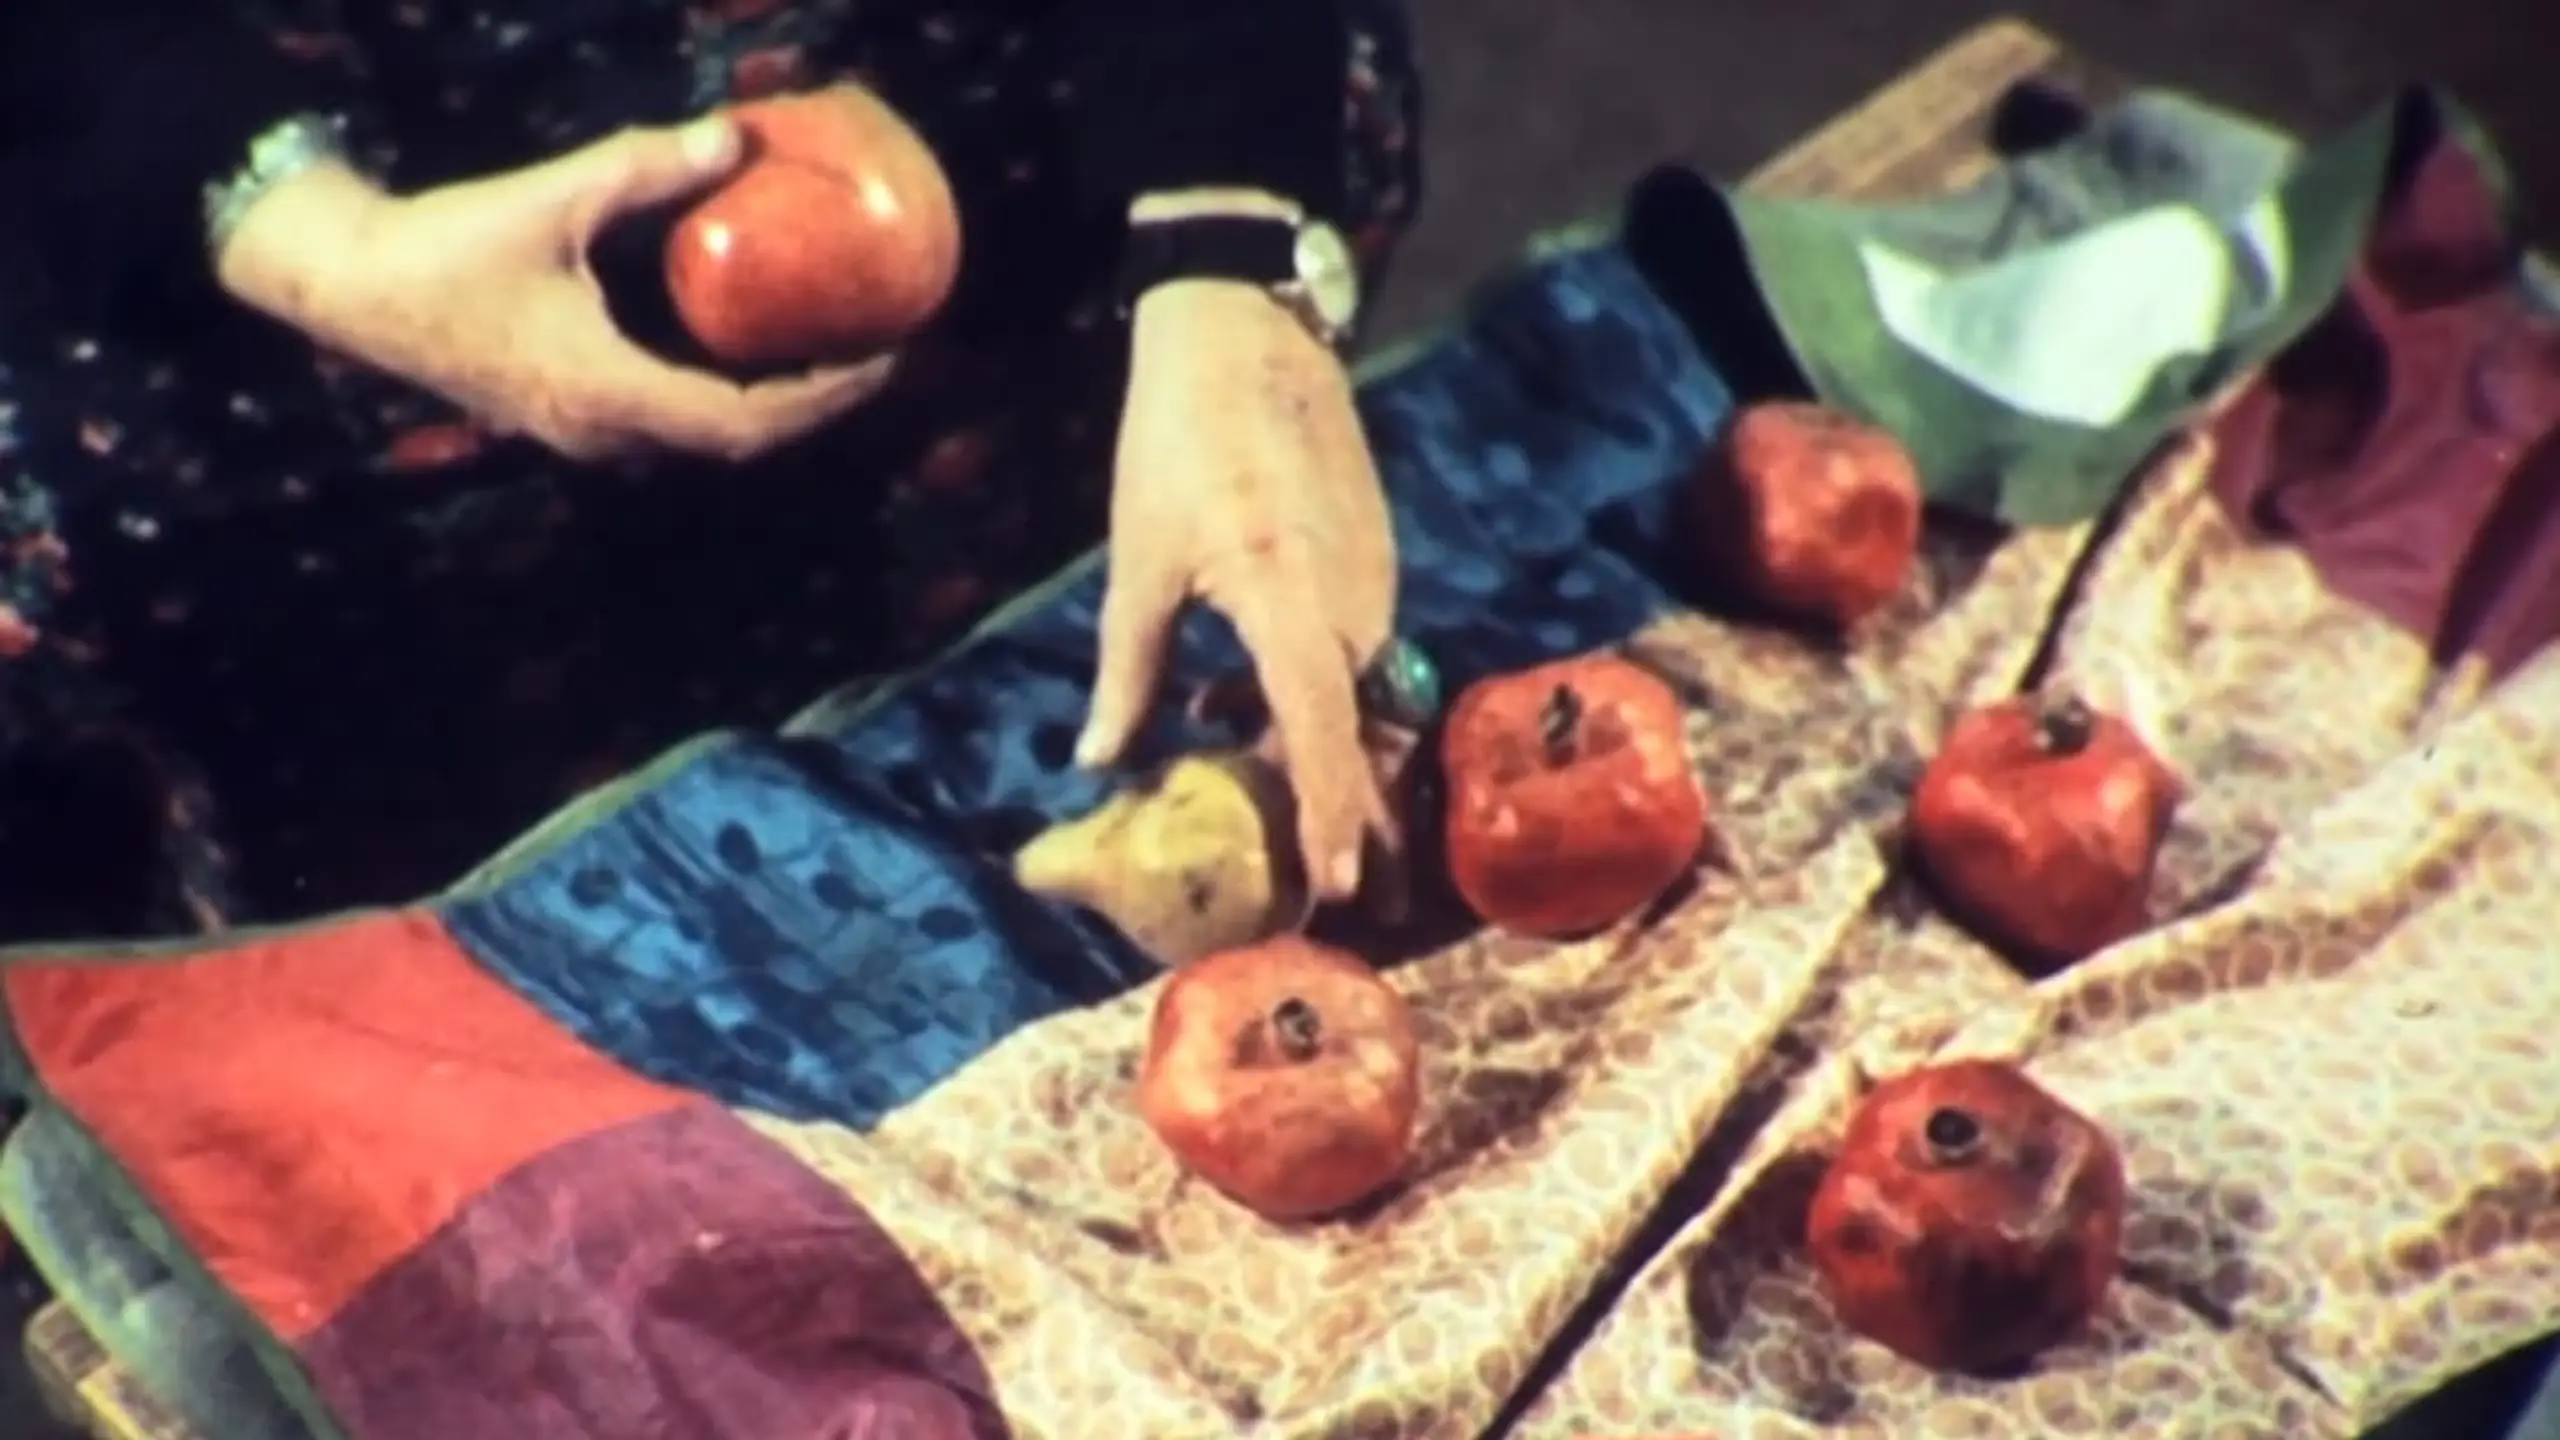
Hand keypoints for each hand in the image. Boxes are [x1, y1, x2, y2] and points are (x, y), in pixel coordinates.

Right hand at [214, 119, 888, 462]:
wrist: (352, 284)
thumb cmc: (446, 243)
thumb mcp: (553, 197)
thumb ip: (647, 167)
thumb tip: (737, 134)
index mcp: (609, 394)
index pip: (747, 422)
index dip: (823, 399)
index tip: (881, 358)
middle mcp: (606, 433)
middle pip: (741, 439)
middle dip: (814, 401)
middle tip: (875, 347)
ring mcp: (587, 434)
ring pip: (707, 437)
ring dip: (774, 404)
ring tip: (833, 351)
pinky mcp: (574, 418)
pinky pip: (675, 422)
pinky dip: (729, 395)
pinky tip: (759, 349)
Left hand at [1078, 278, 1397, 901]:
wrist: (1248, 337)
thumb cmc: (1176, 444)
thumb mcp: (1138, 562)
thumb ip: (1129, 671)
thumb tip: (1100, 764)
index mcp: (1288, 602)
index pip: (1319, 733)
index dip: (1327, 817)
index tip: (1338, 891)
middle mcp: (1352, 603)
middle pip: (1356, 736)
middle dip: (1348, 820)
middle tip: (1340, 898)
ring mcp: (1374, 582)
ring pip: (1356, 698)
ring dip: (1317, 755)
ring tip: (1269, 811)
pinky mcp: (1375, 564)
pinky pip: (1354, 656)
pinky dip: (1311, 698)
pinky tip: (1234, 706)